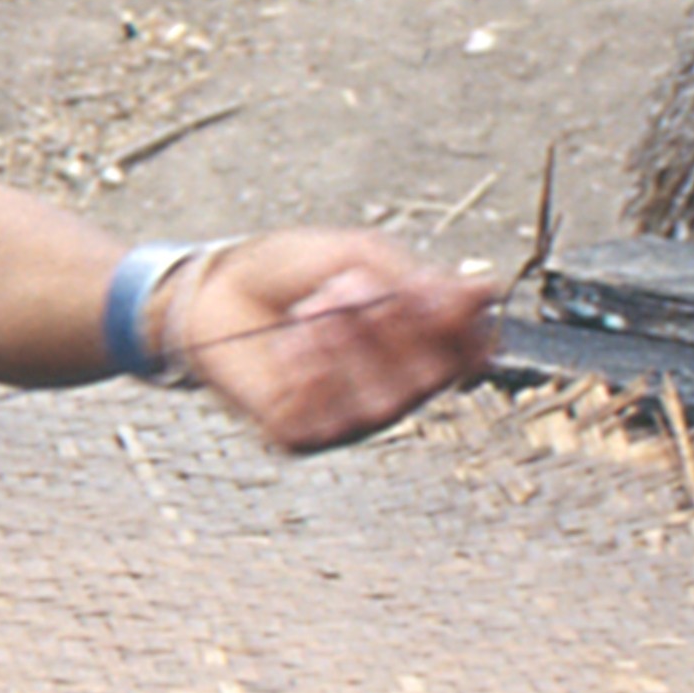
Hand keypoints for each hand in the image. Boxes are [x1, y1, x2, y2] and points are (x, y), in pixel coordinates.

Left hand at [159, 229, 496, 453]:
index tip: (433, 292)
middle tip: (349, 287)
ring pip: (384, 405)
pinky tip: (291, 343)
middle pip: (432, 380)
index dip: (462, 329)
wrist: (213, 289)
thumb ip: (415, 280)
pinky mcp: (304, 436)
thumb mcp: (357, 256)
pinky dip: (312, 373)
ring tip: (314, 308)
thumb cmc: (287, 273)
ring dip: (349, 348)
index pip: (470, 354)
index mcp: (416, 345)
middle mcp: (392, 389)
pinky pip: (329, 419)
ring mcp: (349, 418)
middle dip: (394, 329)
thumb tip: (480, 293)